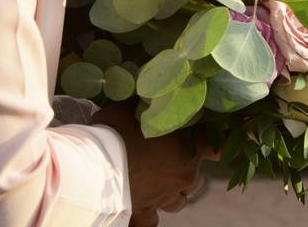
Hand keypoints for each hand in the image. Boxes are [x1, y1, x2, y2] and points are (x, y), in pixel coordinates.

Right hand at [92, 102, 217, 224]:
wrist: (91, 167)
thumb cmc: (115, 131)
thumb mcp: (133, 108)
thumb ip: (149, 105)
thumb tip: (153, 92)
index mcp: (189, 147)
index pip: (215, 148)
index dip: (210, 145)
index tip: (205, 142)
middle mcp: (184, 175)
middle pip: (196, 177)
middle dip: (185, 170)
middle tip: (167, 161)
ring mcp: (165, 197)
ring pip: (179, 201)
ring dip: (171, 192)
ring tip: (156, 184)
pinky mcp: (144, 213)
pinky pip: (151, 222)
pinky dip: (149, 216)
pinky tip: (142, 210)